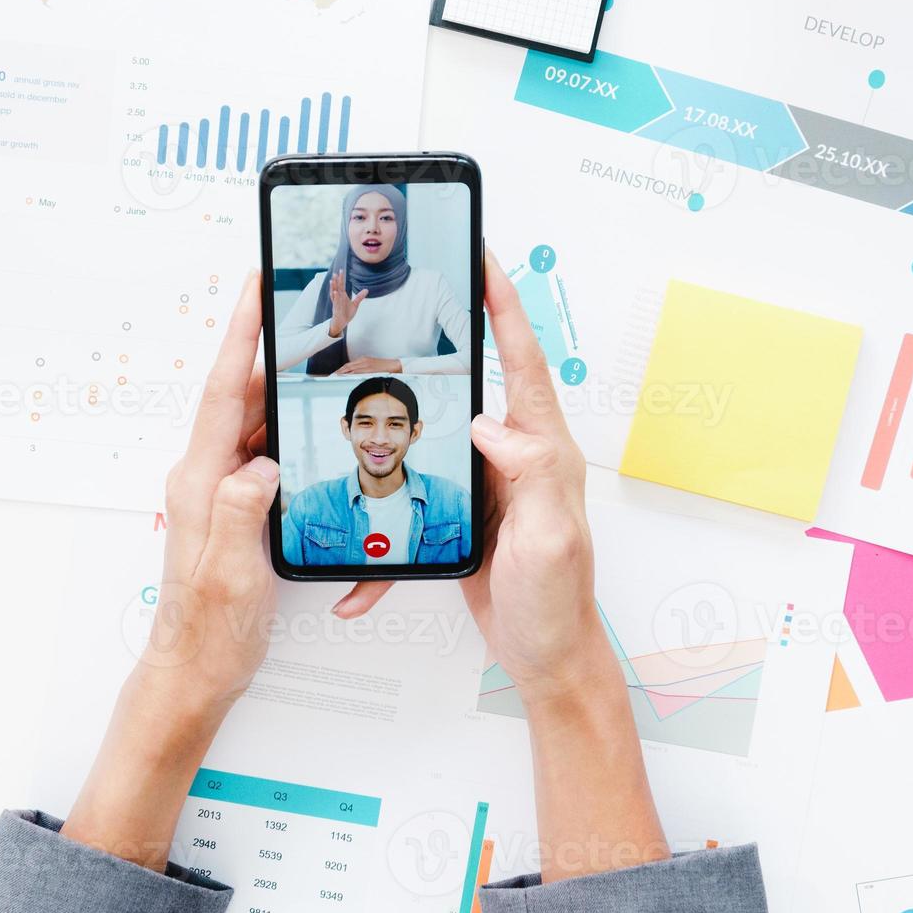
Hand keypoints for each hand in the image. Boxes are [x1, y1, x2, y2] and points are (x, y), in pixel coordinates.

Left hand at [60, 273, 281, 869]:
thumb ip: (241, 512)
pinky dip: (292, 430)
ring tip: (327, 355)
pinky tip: (318, 424)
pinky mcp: (238, 508)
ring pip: (258, 422)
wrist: (194, 673)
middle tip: (315, 309)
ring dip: (288, 388)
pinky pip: (265, 453)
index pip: (225, 393)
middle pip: (245, 395)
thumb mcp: (230, 574)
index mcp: (201, 481)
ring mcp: (221, 491)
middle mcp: (206, 476)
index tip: (257, 288)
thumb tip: (261, 464)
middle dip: (275, 347)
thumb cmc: (209, 632)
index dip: (243, 336)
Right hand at [326, 269, 368, 337]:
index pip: (341, 285)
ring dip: (333, 287)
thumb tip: (366, 289)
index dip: (341, 278)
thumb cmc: (346, 313)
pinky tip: (335, 292)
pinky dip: (335, 297)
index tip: (341, 270)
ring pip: (334, 294)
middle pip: (337, 287)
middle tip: (335, 272)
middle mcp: (338, 298)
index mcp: (342, 296)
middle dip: (336, 280)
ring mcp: (336, 303)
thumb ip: (359, 297)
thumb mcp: (355, 304)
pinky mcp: (336, 309)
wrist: (342, 323)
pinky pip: (335, 302)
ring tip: (332, 280)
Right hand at [330, 251, 611, 695]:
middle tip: (400, 300)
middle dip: (442, 336)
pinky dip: (383, 528)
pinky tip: (356, 562)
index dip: (502, 306)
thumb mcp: (551, 536)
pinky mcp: (462, 511)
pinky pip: (416, 496)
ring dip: (396, 415)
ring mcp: (486, 482)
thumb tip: (490, 422)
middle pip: (476, 378)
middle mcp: (514, 455)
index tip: (482, 257)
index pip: (521, 361)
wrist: (545, 655)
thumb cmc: (558, 600)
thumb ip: (531, 475)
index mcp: (540, 449)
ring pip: (435, 430)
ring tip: (353, 388)